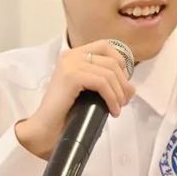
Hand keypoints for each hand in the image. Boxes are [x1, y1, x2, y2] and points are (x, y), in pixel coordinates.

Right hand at [15, 40, 134, 158]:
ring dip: (119, 93)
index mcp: (73, 55)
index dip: (121, 62)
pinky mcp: (71, 77)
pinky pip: (102, 83)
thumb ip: (105, 83)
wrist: (45, 129)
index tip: (123, 83)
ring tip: (118, 108)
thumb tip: (131, 87)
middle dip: (123, 82)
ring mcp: (70, 64)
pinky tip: (112, 110)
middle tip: (124, 101)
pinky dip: (112, 98)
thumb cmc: (66, 114)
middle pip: (111, 61)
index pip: (106, 46)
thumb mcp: (88, 92)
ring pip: (109, 73)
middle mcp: (71, 55)